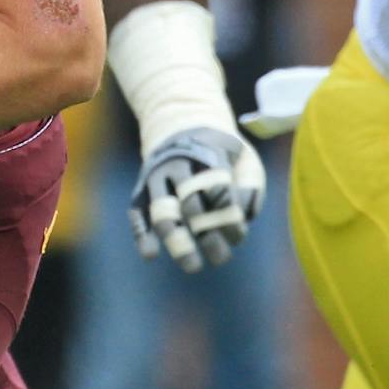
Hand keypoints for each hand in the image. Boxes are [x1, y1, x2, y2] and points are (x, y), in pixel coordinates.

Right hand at [127, 125, 265, 272]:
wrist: (179, 121)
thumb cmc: (221, 150)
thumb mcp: (244, 156)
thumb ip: (251, 186)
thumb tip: (245, 216)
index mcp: (207, 155)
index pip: (218, 189)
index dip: (229, 215)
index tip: (238, 234)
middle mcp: (178, 167)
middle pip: (191, 205)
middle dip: (207, 235)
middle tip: (220, 260)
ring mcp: (157, 178)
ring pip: (163, 212)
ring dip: (177, 242)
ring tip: (192, 266)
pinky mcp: (142, 188)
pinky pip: (137, 212)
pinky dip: (141, 233)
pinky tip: (150, 255)